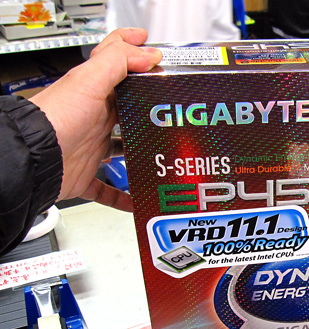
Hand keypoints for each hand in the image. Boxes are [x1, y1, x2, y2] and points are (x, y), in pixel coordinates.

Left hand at [31, 28, 161, 211]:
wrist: (35, 160)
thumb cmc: (56, 120)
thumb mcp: (89, 81)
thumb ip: (118, 62)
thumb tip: (148, 53)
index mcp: (93, 92)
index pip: (115, 63)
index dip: (134, 51)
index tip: (153, 48)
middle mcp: (93, 118)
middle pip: (126, 111)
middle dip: (149, 111)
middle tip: (172, 111)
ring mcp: (90, 147)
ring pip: (120, 150)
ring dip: (140, 155)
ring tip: (163, 155)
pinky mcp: (86, 175)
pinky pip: (108, 189)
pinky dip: (123, 197)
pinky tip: (137, 199)